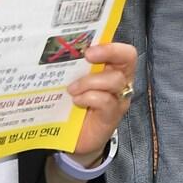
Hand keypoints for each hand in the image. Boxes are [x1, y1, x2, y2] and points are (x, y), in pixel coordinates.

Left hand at [68, 42, 136, 160]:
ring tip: (72, 89)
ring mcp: (118, 98)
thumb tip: (55, 51)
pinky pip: (106, 101)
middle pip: (127, 58)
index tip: (89, 48)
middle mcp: (120, 80)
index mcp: (111, 68)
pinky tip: (76, 102)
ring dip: (90, 81)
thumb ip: (72, 67)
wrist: (70, 138)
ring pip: (115, 80)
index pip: (122, 50)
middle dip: (108, 52)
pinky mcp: (112, 116)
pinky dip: (89, 98)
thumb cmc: (71, 104)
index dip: (111, 45)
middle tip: (87, 56)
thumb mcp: (71, 81)